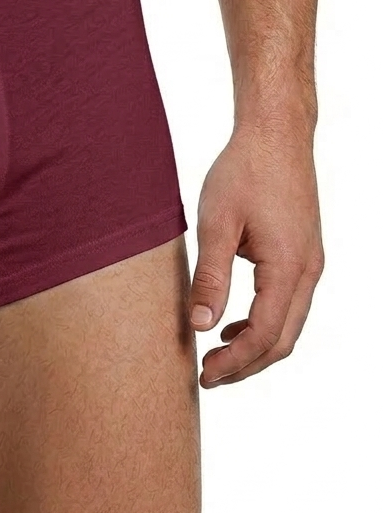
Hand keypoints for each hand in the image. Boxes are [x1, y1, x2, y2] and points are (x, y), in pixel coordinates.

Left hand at [189, 123, 323, 386]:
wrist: (276, 135)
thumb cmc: (243, 172)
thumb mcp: (216, 223)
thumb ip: (210, 276)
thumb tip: (200, 325)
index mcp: (288, 267)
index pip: (264, 335)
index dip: (234, 363)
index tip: (203, 377)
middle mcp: (308, 271)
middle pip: (282, 340)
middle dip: (246, 365)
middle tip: (206, 377)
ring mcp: (310, 263)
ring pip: (289, 325)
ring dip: (255, 347)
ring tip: (215, 357)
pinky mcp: (303, 254)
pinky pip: (289, 304)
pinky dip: (263, 323)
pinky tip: (232, 323)